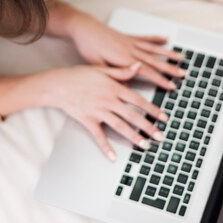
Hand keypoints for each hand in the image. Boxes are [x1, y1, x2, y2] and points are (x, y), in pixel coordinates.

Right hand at [48, 63, 169, 160]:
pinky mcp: (88, 120)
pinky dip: (105, 147)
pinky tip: (113, 157)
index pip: (138, 100)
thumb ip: (122, 71)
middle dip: (148, 127)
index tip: (164, 117)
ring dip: (133, 137)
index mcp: (114, 88)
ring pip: (120, 126)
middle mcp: (108, 101)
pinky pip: (98, 136)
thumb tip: (139, 66)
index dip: (152, 109)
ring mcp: (98, 112)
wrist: (58, 85)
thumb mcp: (102, 69)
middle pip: (132, 116)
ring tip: (145, 145)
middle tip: (160, 136)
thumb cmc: (79, 75)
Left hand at [67, 12, 185, 90]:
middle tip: (184, 74)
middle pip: (155, 61)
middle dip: (170, 68)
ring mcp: (131, 42)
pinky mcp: (128, 37)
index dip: (160, 80)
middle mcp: (131, 50)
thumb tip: (130, 82)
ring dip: (168, 54)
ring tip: (182, 57)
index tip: (171, 86)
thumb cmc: (88, 48)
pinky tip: (165, 38)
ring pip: (154, 49)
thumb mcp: (98, 66)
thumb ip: (115, 74)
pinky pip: (145, 38)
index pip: (147, 71)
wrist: (84, 29)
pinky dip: (156, 38)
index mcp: (124, 59)